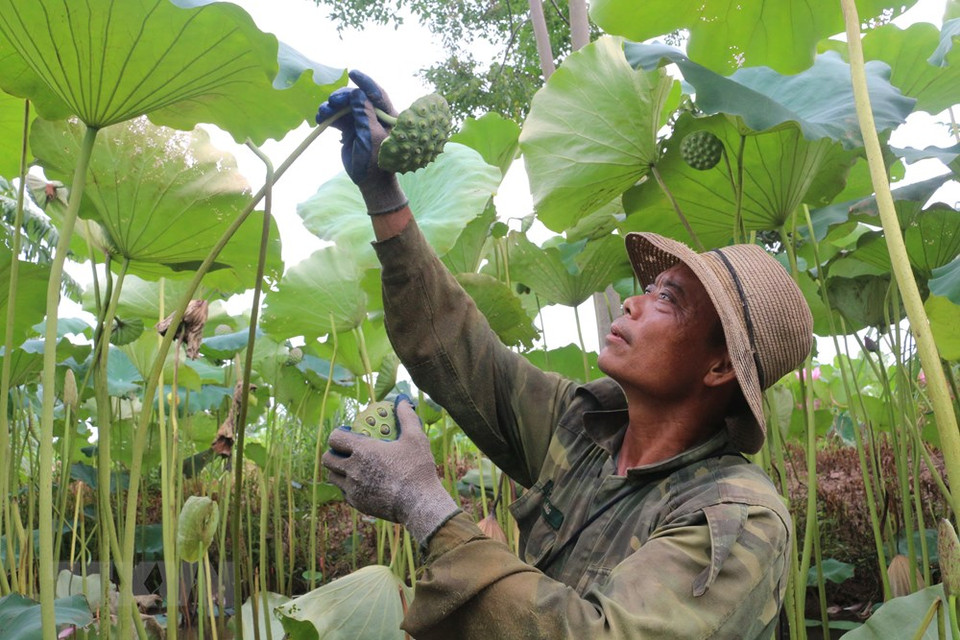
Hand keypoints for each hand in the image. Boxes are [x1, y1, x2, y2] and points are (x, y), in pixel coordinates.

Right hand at [316, 70, 407, 214]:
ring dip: (332, 107)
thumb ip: (365, 114)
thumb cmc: (376, 161)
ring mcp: (362, 121)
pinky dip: (329, 116)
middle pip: (357, 98)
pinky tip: (320, 118)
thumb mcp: (371, 136)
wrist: (369, 181)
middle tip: (331, 102)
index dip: (365, 83)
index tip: (353, 74)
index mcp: (387, 116)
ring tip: (321, 113)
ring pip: (345, 107)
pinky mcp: (351, 129)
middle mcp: (375, 116)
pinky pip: (338, 117)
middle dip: (342, 98)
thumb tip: (358, 93)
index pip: (377, 94)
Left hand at [321, 396, 458, 544]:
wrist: (420, 504)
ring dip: (338, 470)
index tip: (348, 433)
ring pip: (332, 477)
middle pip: (328, 459)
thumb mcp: (416, 438)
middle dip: (333, 452)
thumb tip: (402, 399)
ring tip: (352, 467)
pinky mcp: (358, 504)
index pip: (335, 438)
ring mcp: (353, 489)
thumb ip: (406, 416)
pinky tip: (362, 482)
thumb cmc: (418, 469)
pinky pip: (344, 492)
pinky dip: (348, 486)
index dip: (338, 434)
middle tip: (346, 451)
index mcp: (363, 451)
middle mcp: (353, 470)